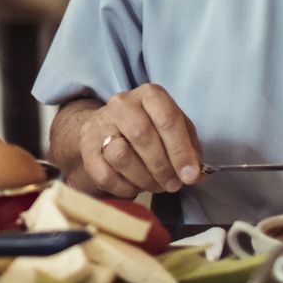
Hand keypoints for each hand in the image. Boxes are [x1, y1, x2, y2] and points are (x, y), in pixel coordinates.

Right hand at [78, 85, 202, 197]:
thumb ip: (189, 150)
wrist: (105, 131)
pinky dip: (125, 187)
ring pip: (121, 155)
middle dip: (162, 166)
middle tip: (173, 185)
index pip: (167, 118)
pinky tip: (134, 186)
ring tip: (155, 185)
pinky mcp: (86, 148)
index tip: (190, 175)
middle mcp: (122, 104)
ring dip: (144, 178)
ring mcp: (100, 125)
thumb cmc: (149, 131)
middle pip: (142, 135)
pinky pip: (105, 174)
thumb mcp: (173, 132)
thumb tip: (197, 174)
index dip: (181, 150)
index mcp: (149, 95)